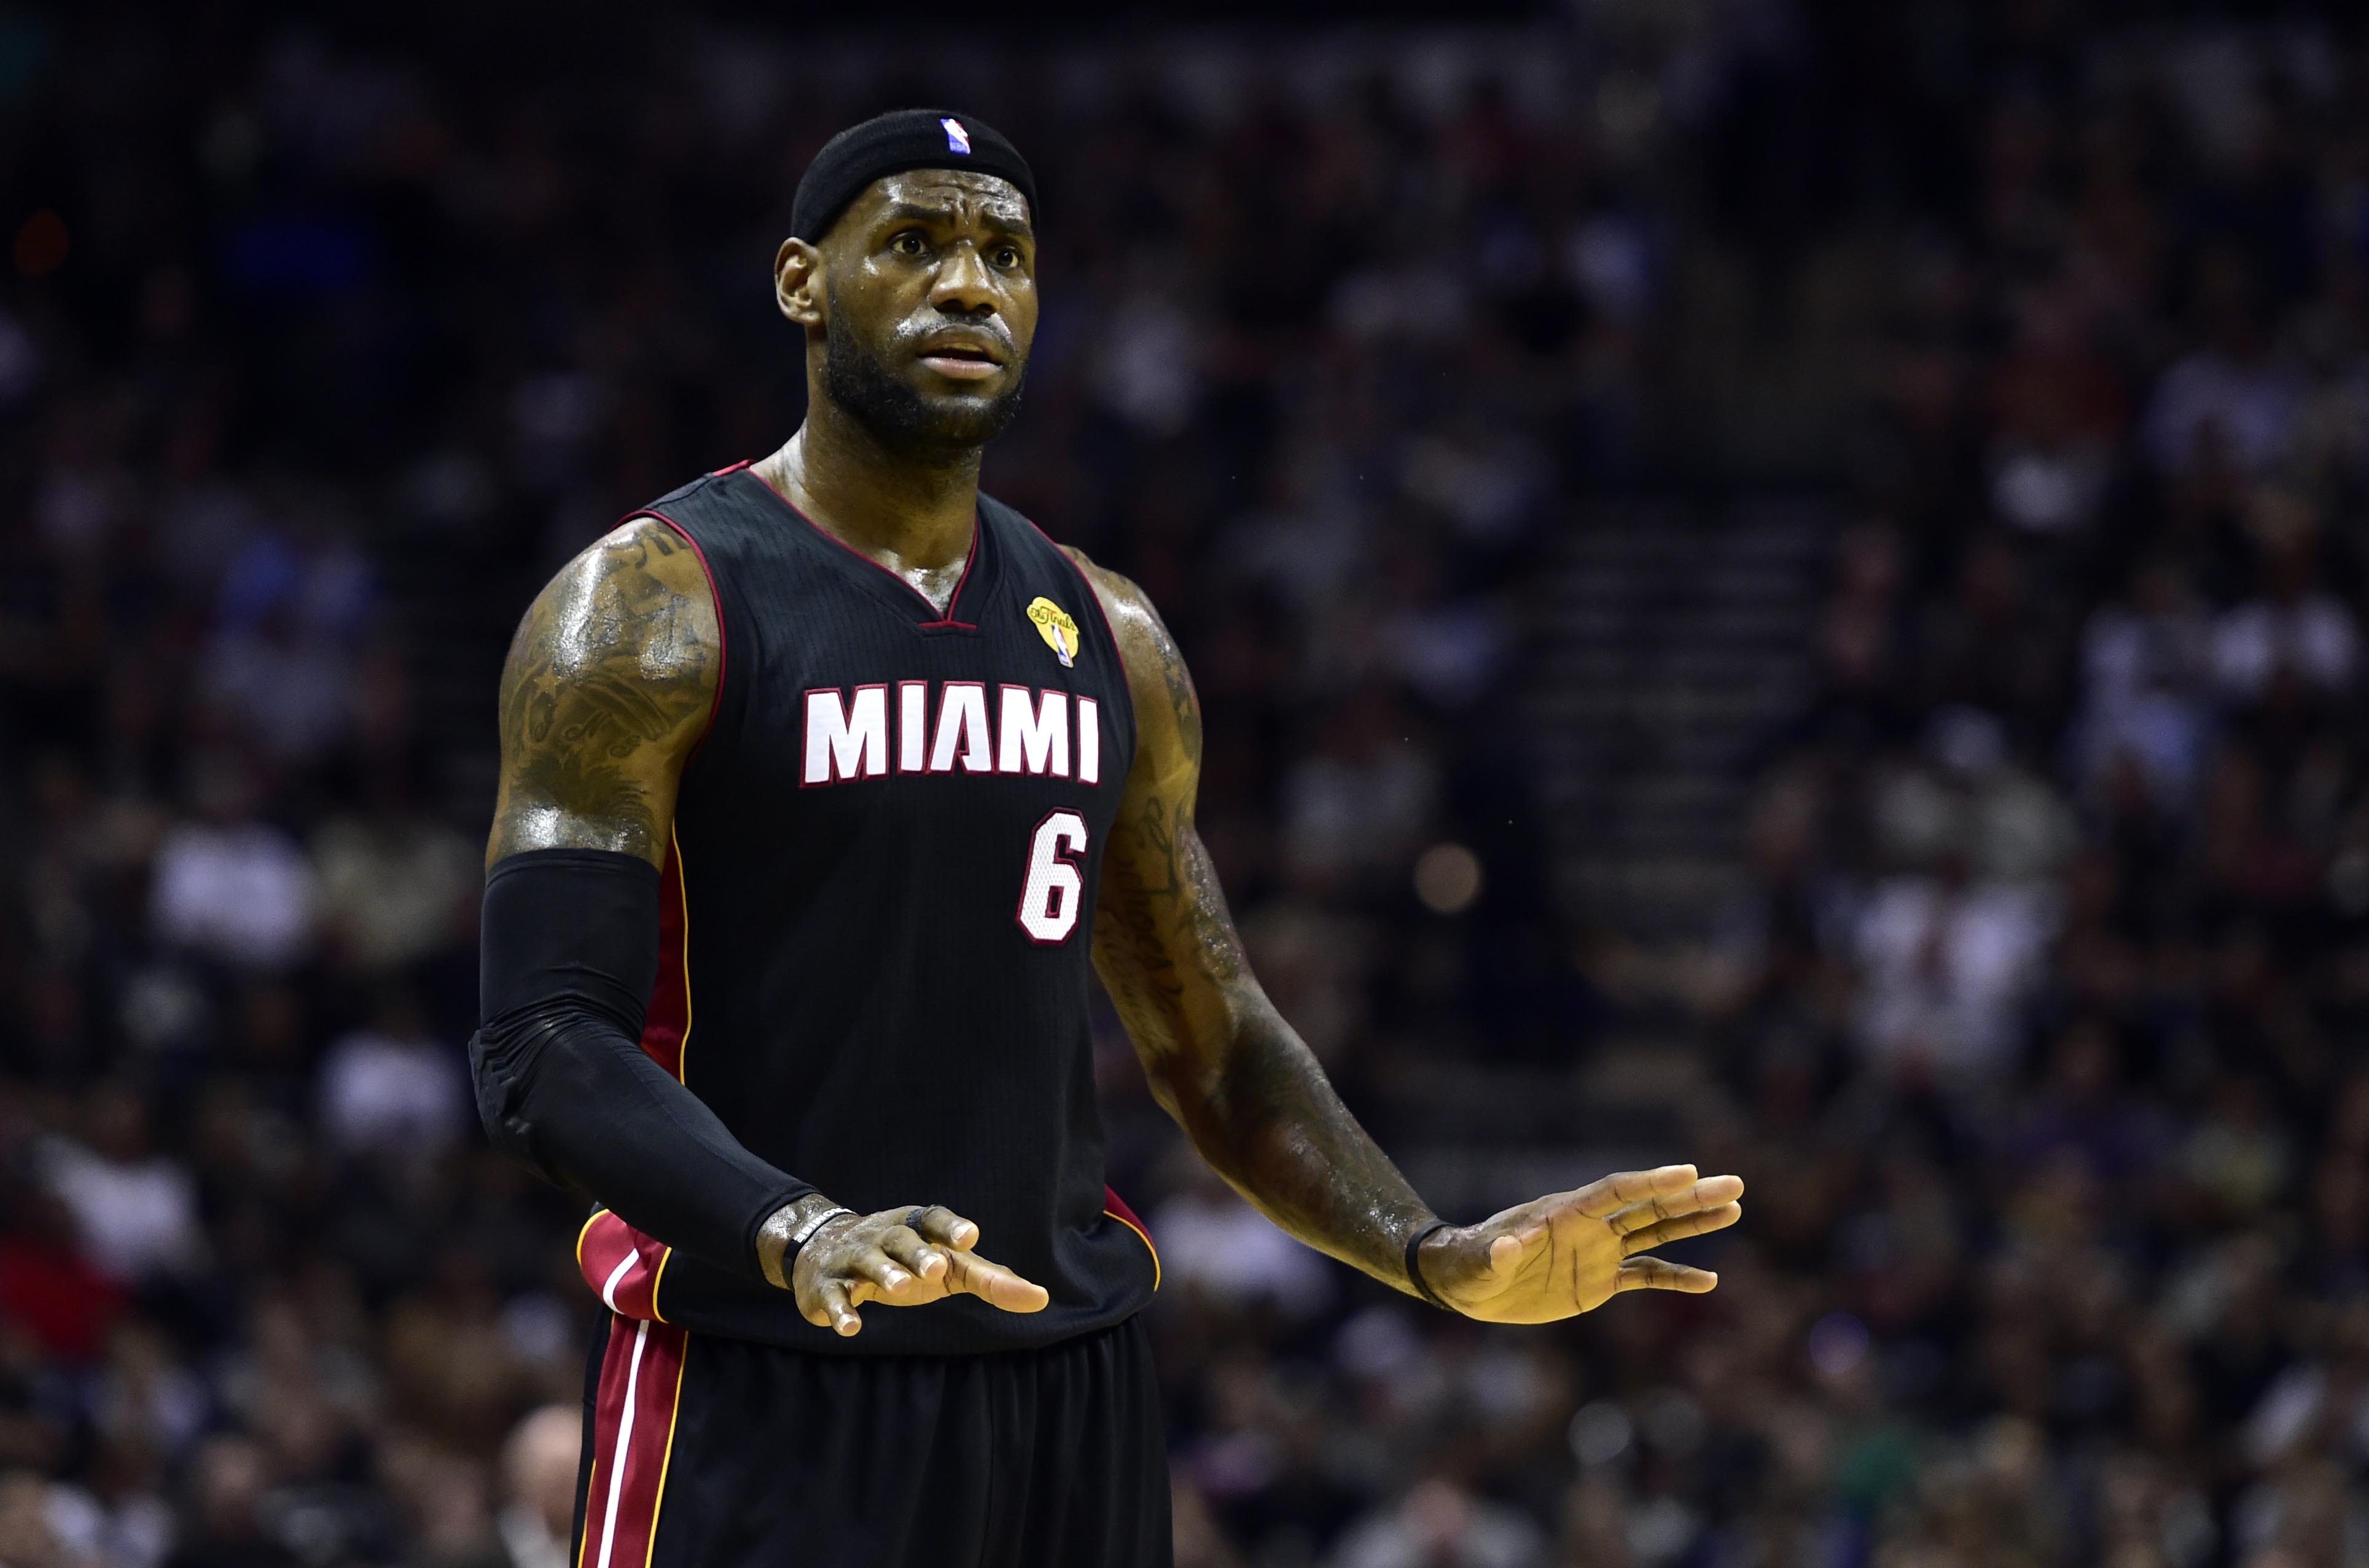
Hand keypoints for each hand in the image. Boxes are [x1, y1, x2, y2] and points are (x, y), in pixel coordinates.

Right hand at [789, 1204, 1049, 1337]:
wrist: (825, 1256)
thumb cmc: (906, 1262)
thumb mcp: (948, 1267)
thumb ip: (990, 1280)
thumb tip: (1042, 1299)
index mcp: (914, 1226)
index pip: (933, 1219)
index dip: (951, 1227)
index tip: (971, 1237)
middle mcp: (882, 1236)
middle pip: (900, 1240)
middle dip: (918, 1253)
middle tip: (938, 1268)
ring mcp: (851, 1259)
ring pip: (867, 1262)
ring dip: (883, 1273)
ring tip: (900, 1287)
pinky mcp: (826, 1287)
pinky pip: (833, 1296)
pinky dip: (840, 1311)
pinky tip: (851, 1328)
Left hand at [1417, 1165, 1743, 1322]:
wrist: (1467, 1284)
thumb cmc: (1467, 1266)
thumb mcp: (1478, 1264)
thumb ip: (1497, 1254)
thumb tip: (1511, 1246)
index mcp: (1564, 1213)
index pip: (1616, 1192)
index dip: (1650, 1182)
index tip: (1688, 1173)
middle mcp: (1589, 1227)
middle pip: (1648, 1207)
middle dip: (1690, 1196)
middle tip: (1735, 1184)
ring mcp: (1598, 1252)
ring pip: (1655, 1234)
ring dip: (1693, 1224)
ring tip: (1733, 1210)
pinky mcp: (1599, 1281)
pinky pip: (1646, 1276)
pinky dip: (1676, 1278)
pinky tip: (1709, 1282)